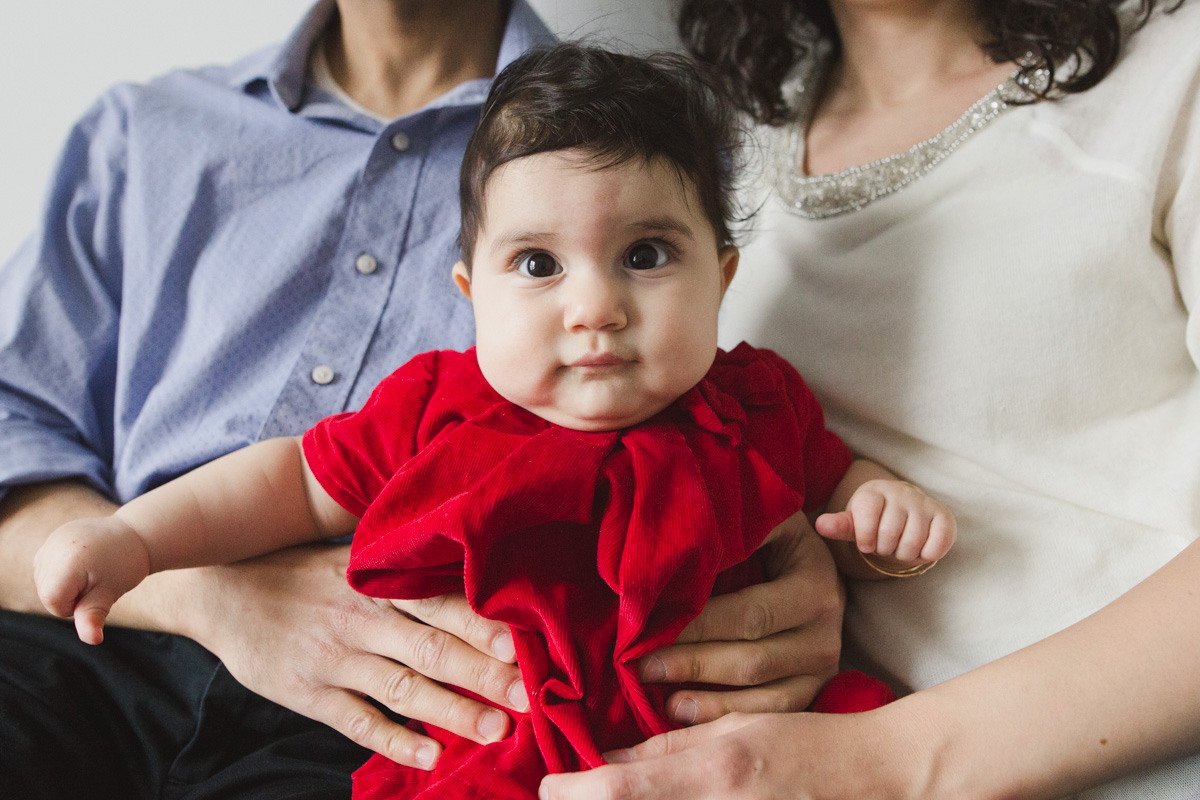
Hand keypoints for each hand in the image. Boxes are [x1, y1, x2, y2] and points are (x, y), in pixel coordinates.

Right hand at [33, 515, 150, 643]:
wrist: (136, 535)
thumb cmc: (124, 567)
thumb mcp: (109, 593)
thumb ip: (92, 617)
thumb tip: (92, 640)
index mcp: (66, 562)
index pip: (52, 602)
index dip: (73, 606)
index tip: (95, 592)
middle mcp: (53, 548)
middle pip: (45, 593)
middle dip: (69, 596)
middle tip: (96, 580)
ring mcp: (52, 540)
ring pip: (43, 581)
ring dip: (64, 584)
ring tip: (91, 570)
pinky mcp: (53, 537)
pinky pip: (46, 567)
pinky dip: (60, 571)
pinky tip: (82, 563)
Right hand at [169, 542, 527, 769]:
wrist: (220, 590)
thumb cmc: (299, 571)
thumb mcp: (350, 558)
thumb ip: (401, 571)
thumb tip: (468, 569)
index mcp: (378, 583)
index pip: (442, 603)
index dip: (484, 625)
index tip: (529, 644)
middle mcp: (362, 620)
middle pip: (434, 649)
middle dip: (485, 674)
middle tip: (530, 696)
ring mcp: (335, 659)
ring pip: (404, 689)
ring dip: (453, 712)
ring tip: (497, 730)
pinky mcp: (308, 694)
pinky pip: (359, 722)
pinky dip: (396, 741)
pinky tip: (431, 757)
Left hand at [538, 705, 918, 799]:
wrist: (867, 780)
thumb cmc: (802, 745)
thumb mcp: (733, 730)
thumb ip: (670, 748)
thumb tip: (611, 762)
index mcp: (713, 774)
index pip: (622, 792)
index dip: (576, 791)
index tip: (548, 785)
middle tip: (568, 792)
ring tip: (598, 793)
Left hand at [638, 512, 843, 724]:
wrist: (817, 568)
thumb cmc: (776, 542)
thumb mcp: (771, 524)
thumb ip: (741, 529)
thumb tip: (684, 541)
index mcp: (816, 585)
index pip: (751, 613)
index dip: (699, 624)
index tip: (651, 626)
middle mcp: (826, 633)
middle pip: (754, 659)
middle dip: (694, 663)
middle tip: (642, 665)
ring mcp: (823, 667)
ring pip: (766, 697)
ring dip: (710, 702)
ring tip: (664, 700)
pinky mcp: (814, 691)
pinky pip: (773, 715)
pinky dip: (730, 717)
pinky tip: (689, 715)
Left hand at [815, 480, 955, 563]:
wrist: (904, 511)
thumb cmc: (873, 520)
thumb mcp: (855, 523)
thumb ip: (840, 525)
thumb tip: (820, 525)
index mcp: (873, 492)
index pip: (867, 516)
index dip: (866, 538)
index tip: (866, 542)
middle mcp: (899, 492)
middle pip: (889, 533)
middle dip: (885, 548)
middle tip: (886, 543)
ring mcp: (923, 502)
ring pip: (912, 542)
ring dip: (904, 554)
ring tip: (900, 545)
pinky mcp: (943, 515)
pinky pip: (937, 544)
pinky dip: (927, 554)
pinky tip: (921, 547)